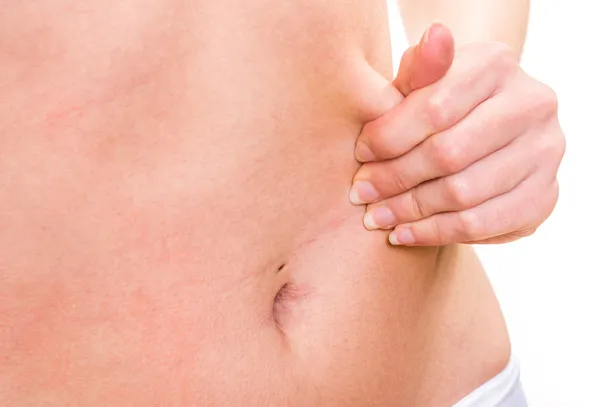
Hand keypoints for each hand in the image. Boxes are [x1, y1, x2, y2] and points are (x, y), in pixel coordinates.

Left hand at [350, 24, 564, 245]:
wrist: (484, 129)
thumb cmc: (440, 105)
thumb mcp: (422, 84)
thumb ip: (418, 70)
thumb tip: (435, 35)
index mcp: (496, 65)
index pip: (434, 107)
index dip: (389, 137)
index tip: (360, 156)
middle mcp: (532, 104)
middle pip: (448, 154)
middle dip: (395, 178)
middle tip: (362, 195)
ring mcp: (545, 152)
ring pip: (463, 194)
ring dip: (410, 211)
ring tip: (377, 217)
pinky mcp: (543, 195)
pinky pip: (481, 224)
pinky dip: (436, 234)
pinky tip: (404, 234)